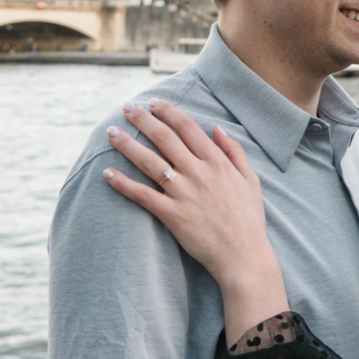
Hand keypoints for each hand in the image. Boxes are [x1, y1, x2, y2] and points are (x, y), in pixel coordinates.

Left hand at [103, 100, 277, 293]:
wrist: (244, 256)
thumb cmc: (249, 219)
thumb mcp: (251, 180)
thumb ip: (234, 152)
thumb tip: (217, 129)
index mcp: (217, 162)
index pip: (188, 127)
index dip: (169, 112)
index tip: (154, 102)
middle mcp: (198, 173)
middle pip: (164, 138)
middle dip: (143, 119)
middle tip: (126, 107)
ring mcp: (184, 194)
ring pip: (149, 162)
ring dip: (127, 145)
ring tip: (111, 132)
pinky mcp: (172, 215)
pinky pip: (143, 195)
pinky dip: (124, 184)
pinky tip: (108, 173)